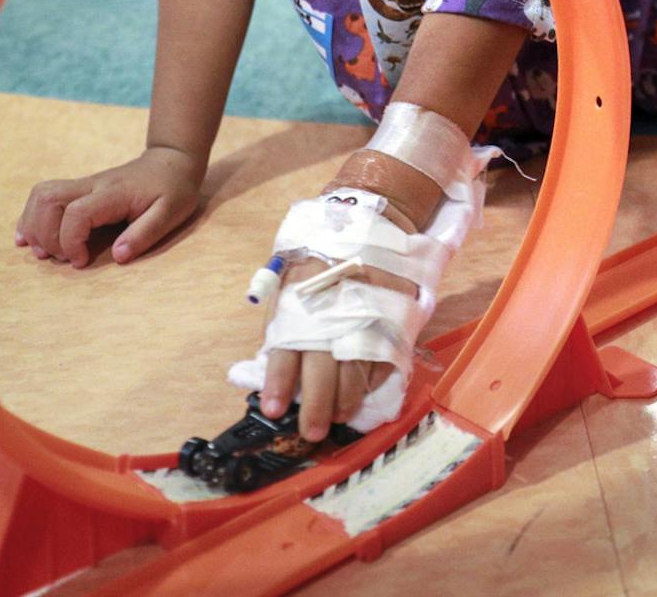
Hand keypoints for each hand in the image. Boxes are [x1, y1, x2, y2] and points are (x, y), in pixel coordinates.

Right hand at [15, 145, 202, 268]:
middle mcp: (92, 185)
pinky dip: (32, 217)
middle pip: (48, 199)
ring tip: (44, 251)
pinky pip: (44, 196)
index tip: (81, 261)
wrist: (171, 162)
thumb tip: (118, 256)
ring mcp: (83, 184)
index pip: (77, 213)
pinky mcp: (79, 188)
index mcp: (113, 193)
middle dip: (45, 234)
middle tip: (61, 257)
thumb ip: (144, 234)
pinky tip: (29, 237)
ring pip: (41, 194)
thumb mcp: (171, 213)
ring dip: (34, 225)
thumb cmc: (174, 190)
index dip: (70, 241)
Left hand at [256, 198, 420, 438]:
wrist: (371, 224)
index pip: (286, 348)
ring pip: (356, 371)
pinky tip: (363, 394)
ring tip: (338, 416)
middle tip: (311, 432)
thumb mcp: (291, 281)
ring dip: (346, 401)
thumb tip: (262, 370)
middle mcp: (334, 309)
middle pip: (323, 369)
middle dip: (315, 406)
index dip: (279, 383)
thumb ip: (282, 323)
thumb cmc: (321, 260)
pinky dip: (373, 383)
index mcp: (302, 297)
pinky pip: (384, 360)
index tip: (274, 410)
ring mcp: (368, 315)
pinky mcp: (395, 318)